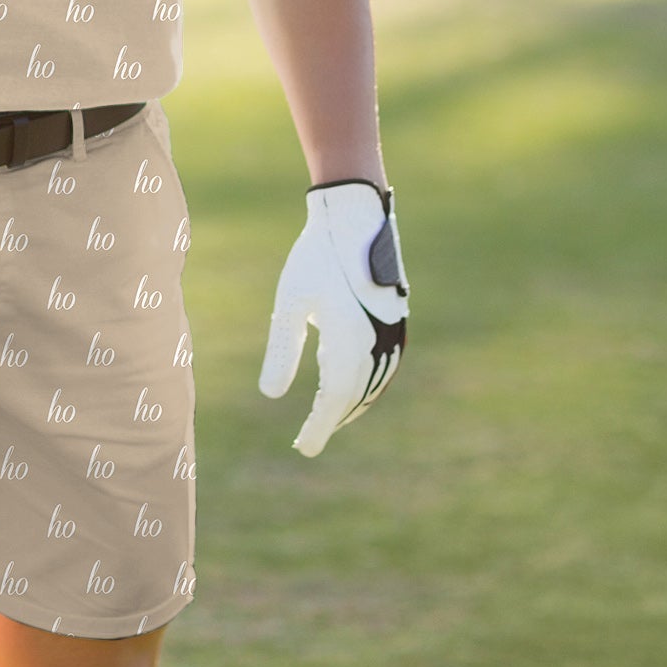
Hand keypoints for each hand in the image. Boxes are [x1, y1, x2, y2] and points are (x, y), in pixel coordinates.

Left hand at [258, 179, 408, 455]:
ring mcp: (392, 335)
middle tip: (309, 440)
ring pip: (372, 385)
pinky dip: (365, 384)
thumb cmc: (315, 257)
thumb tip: (270, 395)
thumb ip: (283, 350)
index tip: (303, 448)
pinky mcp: (396, 324)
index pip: (334, 400)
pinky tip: (346, 384)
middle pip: (354, 397)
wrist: (353, 218)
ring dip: (350, 404)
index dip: (320, 427)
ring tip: (326, 417)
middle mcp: (377, 344)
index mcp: (350, 342)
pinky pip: (383, 367)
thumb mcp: (290, 302)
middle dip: (332, 419)